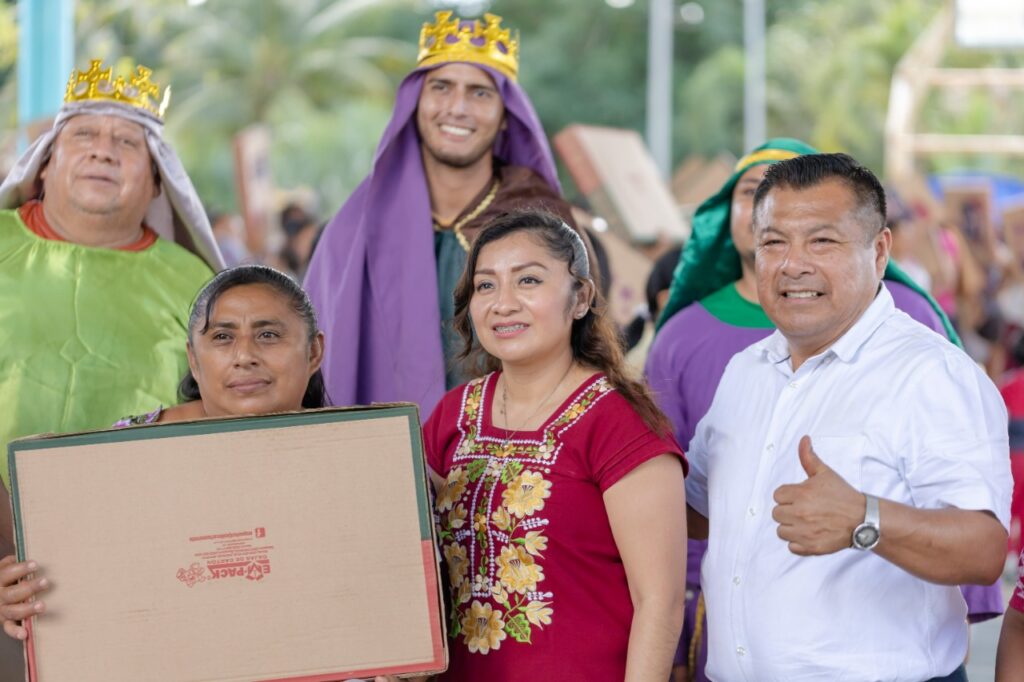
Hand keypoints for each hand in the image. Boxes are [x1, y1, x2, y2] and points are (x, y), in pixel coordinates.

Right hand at [0, 555, 49, 640]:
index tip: (35, 564)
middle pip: (12, 593)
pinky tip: (25, 634)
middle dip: (29, 588)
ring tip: (42, 605)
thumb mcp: (4, 568)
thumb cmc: (5, 578)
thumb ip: (11, 562)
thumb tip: (25, 554)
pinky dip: (15, 631)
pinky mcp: (4, 621)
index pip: (7, 573)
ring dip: (27, 609)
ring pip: (13, 611)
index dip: (20, 569)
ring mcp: (1, 610)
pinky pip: (8, 628)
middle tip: (46, 582)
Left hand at [771, 436, 864, 555]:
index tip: (801, 497)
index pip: (777, 495)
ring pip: (781, 531)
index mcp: (801, 494)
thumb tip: (804, 439)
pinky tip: (809, 534)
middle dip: (788, 511)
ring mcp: (805, 532)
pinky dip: (798, 543)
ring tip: (806, 522)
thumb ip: (809, 457)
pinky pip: (791, 547)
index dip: (788, 495)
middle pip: (776, 513)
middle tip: (804, 510)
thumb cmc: (843, 495)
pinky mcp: (811, 547)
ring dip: (790, 527)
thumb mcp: (825, 473)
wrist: (863, 519)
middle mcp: (800, 513)